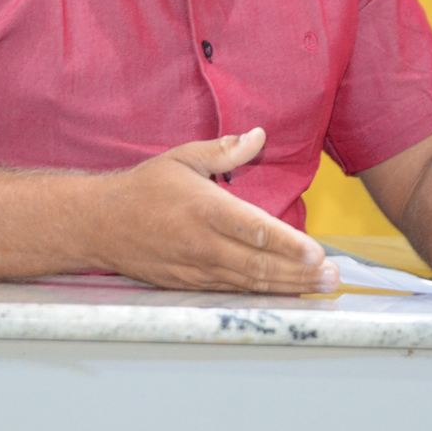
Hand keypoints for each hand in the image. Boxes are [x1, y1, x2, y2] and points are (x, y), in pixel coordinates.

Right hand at [87, 128, 339, 294]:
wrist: (99, 224)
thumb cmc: (144, 187)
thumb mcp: (182, 157)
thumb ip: (224, 150)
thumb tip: (260, 134)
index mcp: (203, 207)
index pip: (254, 230)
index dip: (288, 245)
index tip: (317, 252)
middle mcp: (202, 242)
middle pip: (259, 264)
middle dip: (300, 272)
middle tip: (332, 276)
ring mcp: (196, 268)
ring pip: (250, 283)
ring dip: (288, 287)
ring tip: (321, 288)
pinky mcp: (190, 284)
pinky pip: (232, 292)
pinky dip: (262, 296)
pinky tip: (286, 295)